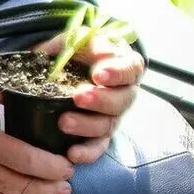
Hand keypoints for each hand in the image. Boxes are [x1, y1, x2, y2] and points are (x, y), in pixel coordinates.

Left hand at [34, 30, 144, 163]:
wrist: (65, 70)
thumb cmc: (77, 52)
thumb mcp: (77, 39)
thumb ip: (82, 40)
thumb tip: (92, 48)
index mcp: (123, 67)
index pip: (129, 70)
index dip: (116, 73)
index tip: (98, 74)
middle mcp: (123, 94)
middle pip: (122, 101)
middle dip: (101, 100)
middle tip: (78, 97)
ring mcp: (111, 116)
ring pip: (109, 125)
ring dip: (87, 125)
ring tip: (64, 122)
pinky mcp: (98, 135)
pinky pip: (98, 147)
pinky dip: (86, 152)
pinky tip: (72, 153)